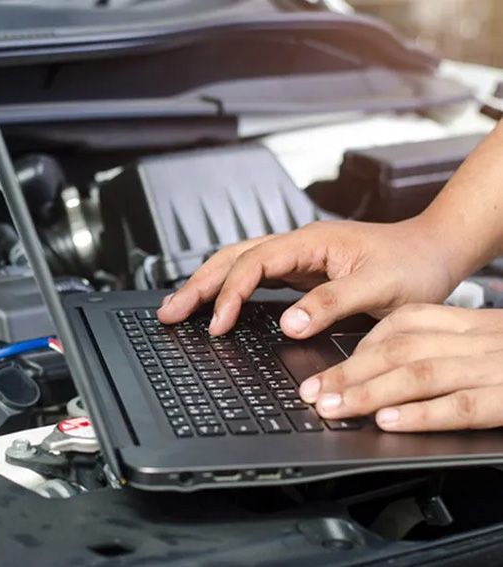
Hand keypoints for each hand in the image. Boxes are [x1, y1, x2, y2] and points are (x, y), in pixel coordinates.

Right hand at [157, 218, 462, 337]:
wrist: (434, 251)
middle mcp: (297, 245)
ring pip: (237, 264)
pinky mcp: (301, 271)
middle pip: (232, 258)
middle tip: (169, 311)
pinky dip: (229, 290)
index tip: (218, 326)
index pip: (253, 264)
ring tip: (179, 306)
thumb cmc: (413, 264)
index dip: (230, 295)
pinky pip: (254, 276)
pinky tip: (218, 304)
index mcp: (309, 242)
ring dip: (206, 284)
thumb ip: (330, 303)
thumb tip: (287, 323)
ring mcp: (297, 257)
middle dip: (197, 285)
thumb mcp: (378, 288)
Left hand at [299, 304, 502, 430]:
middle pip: (400, 349)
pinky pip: (460, 406)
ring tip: (333, 406)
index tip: (327, 365)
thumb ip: (450, 347)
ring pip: (419, 374)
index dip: (361, 346)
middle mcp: (479, 340)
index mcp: (472, 324)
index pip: (406, 323)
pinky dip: (419, 414)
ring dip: (369, 392)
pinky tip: (387, 421)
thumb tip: (390, 368)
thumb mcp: (495, 340)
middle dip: (348, 371)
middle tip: (311, 391)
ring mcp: (494, 367)